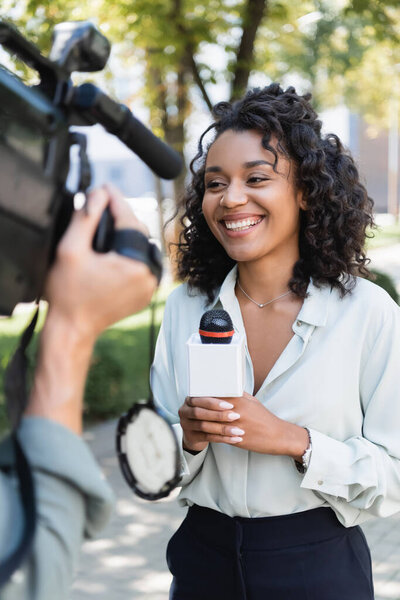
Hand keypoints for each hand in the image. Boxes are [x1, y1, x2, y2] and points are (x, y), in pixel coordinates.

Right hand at [44, 184, 156, 340]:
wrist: (73, 328)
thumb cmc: (68, 294)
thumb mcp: (70, 249)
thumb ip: (85, 217)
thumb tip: (99, 193)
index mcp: (135, 264)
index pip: (128, 219)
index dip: (114, 199)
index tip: (105, 186)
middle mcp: (149, 275)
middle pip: (139, 232)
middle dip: (121, 216)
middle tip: (102, 203)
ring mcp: (150, 287)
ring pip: (143, 247)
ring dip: (127, 233)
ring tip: (108, 223)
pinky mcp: (146, 295)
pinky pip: (143, 264)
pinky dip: (131, 253)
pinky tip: (114, 247)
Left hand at [179, 392, 308, 458]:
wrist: (278, 436)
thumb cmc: (265, 417)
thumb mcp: (252, 401)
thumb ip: (238, 394)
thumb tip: (226, 387)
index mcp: (239, 401)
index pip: (216, 396)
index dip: (203, 396)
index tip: (193, 395)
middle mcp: (236, 412)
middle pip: (211, 410)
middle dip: (199, 409)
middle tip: (189, 407)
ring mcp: (236, 427)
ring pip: (212, 424)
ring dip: (202, 423)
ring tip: (193, 421)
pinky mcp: (237, 440)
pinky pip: (219, 437)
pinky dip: (210, 435)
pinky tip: (203, 433)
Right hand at [179, 396, 244, 452]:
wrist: (196, 433)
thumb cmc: (208, 414)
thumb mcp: (210, 405)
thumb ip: (218, 398)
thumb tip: (237, 392)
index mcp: (190, 399)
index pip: (200, 399)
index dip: (215, 402)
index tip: (230, 405)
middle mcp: (185, 411)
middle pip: (199, 412)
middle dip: (219, 415)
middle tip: (235, 416)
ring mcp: (186, 424)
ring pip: (204, 426)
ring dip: (223, 428)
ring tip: (237, 430)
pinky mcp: (191, 437)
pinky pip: (208, 438)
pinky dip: (222, 438)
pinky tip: (234, 439)